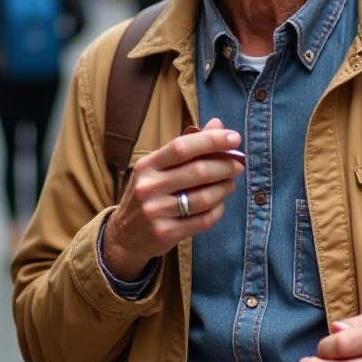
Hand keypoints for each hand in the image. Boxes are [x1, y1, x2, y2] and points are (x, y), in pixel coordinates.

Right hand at [101, 118, 243, 281]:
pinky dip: (218, 210)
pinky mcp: (165, 233)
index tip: (234, 138)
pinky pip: (203, 220)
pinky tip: (219, 204)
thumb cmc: (148, 194)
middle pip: (197, 171)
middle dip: (225, 166)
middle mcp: (149, 187)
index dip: (211, 141)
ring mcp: (156, 212)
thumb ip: (187, 147)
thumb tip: (217, 125)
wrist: (123, 236)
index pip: (182, 147)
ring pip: (204, 197)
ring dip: (225, 188)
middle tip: (238, 165)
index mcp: (147, 165)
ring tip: (230, 184)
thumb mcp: (158, 168)